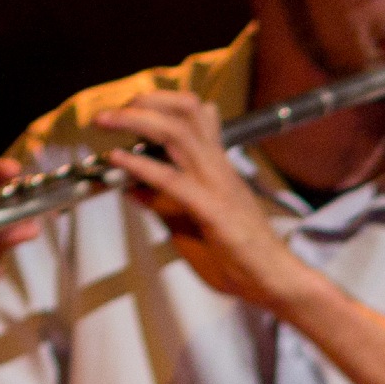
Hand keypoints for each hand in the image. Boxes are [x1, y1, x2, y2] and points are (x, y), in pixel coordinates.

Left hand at [97, 86, 305, 309]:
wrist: (276, 282)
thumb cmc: (242, 259)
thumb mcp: (193, 225)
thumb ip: (165, 203)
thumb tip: (132, 187)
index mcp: (218, 168)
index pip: (194, 116)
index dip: (160, 102)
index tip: (130, 107)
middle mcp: (218, 168)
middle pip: (185, 112)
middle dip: (144, 102)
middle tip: (112, 111)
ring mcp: (217, 185)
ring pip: (178, 133)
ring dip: (137, 121)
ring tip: (108, 122)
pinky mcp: (213, 210)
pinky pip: (173, 179)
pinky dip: (141, 164)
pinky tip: (118, 159)